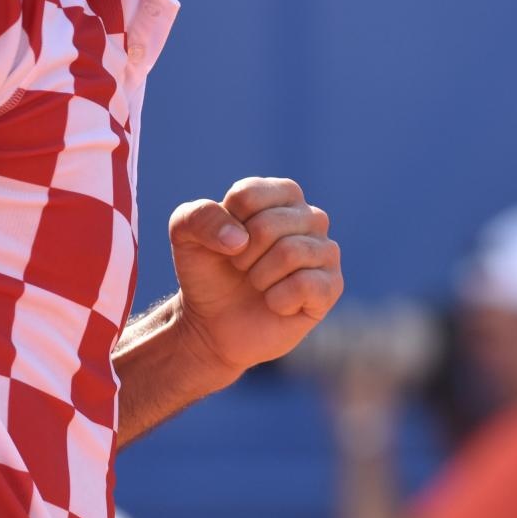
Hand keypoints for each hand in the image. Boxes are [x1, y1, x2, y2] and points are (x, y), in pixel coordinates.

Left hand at [166, 176, 343, 382]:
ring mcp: (325, 251)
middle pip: (269, 225)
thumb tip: (240, 238)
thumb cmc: (206, 271)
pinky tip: (275, 303)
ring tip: (257, 284)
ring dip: (259, 276)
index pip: (249, 195)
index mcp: (279, 194)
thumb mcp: (185, 235)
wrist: (214, 324)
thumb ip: (199, 217)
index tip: (226, 241)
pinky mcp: (331, 287)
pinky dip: (277, 299)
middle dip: (242, 255)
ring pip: (290, 252)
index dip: (226, 223)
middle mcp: (310, 216)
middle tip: (241, 268)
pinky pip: (306, 284)